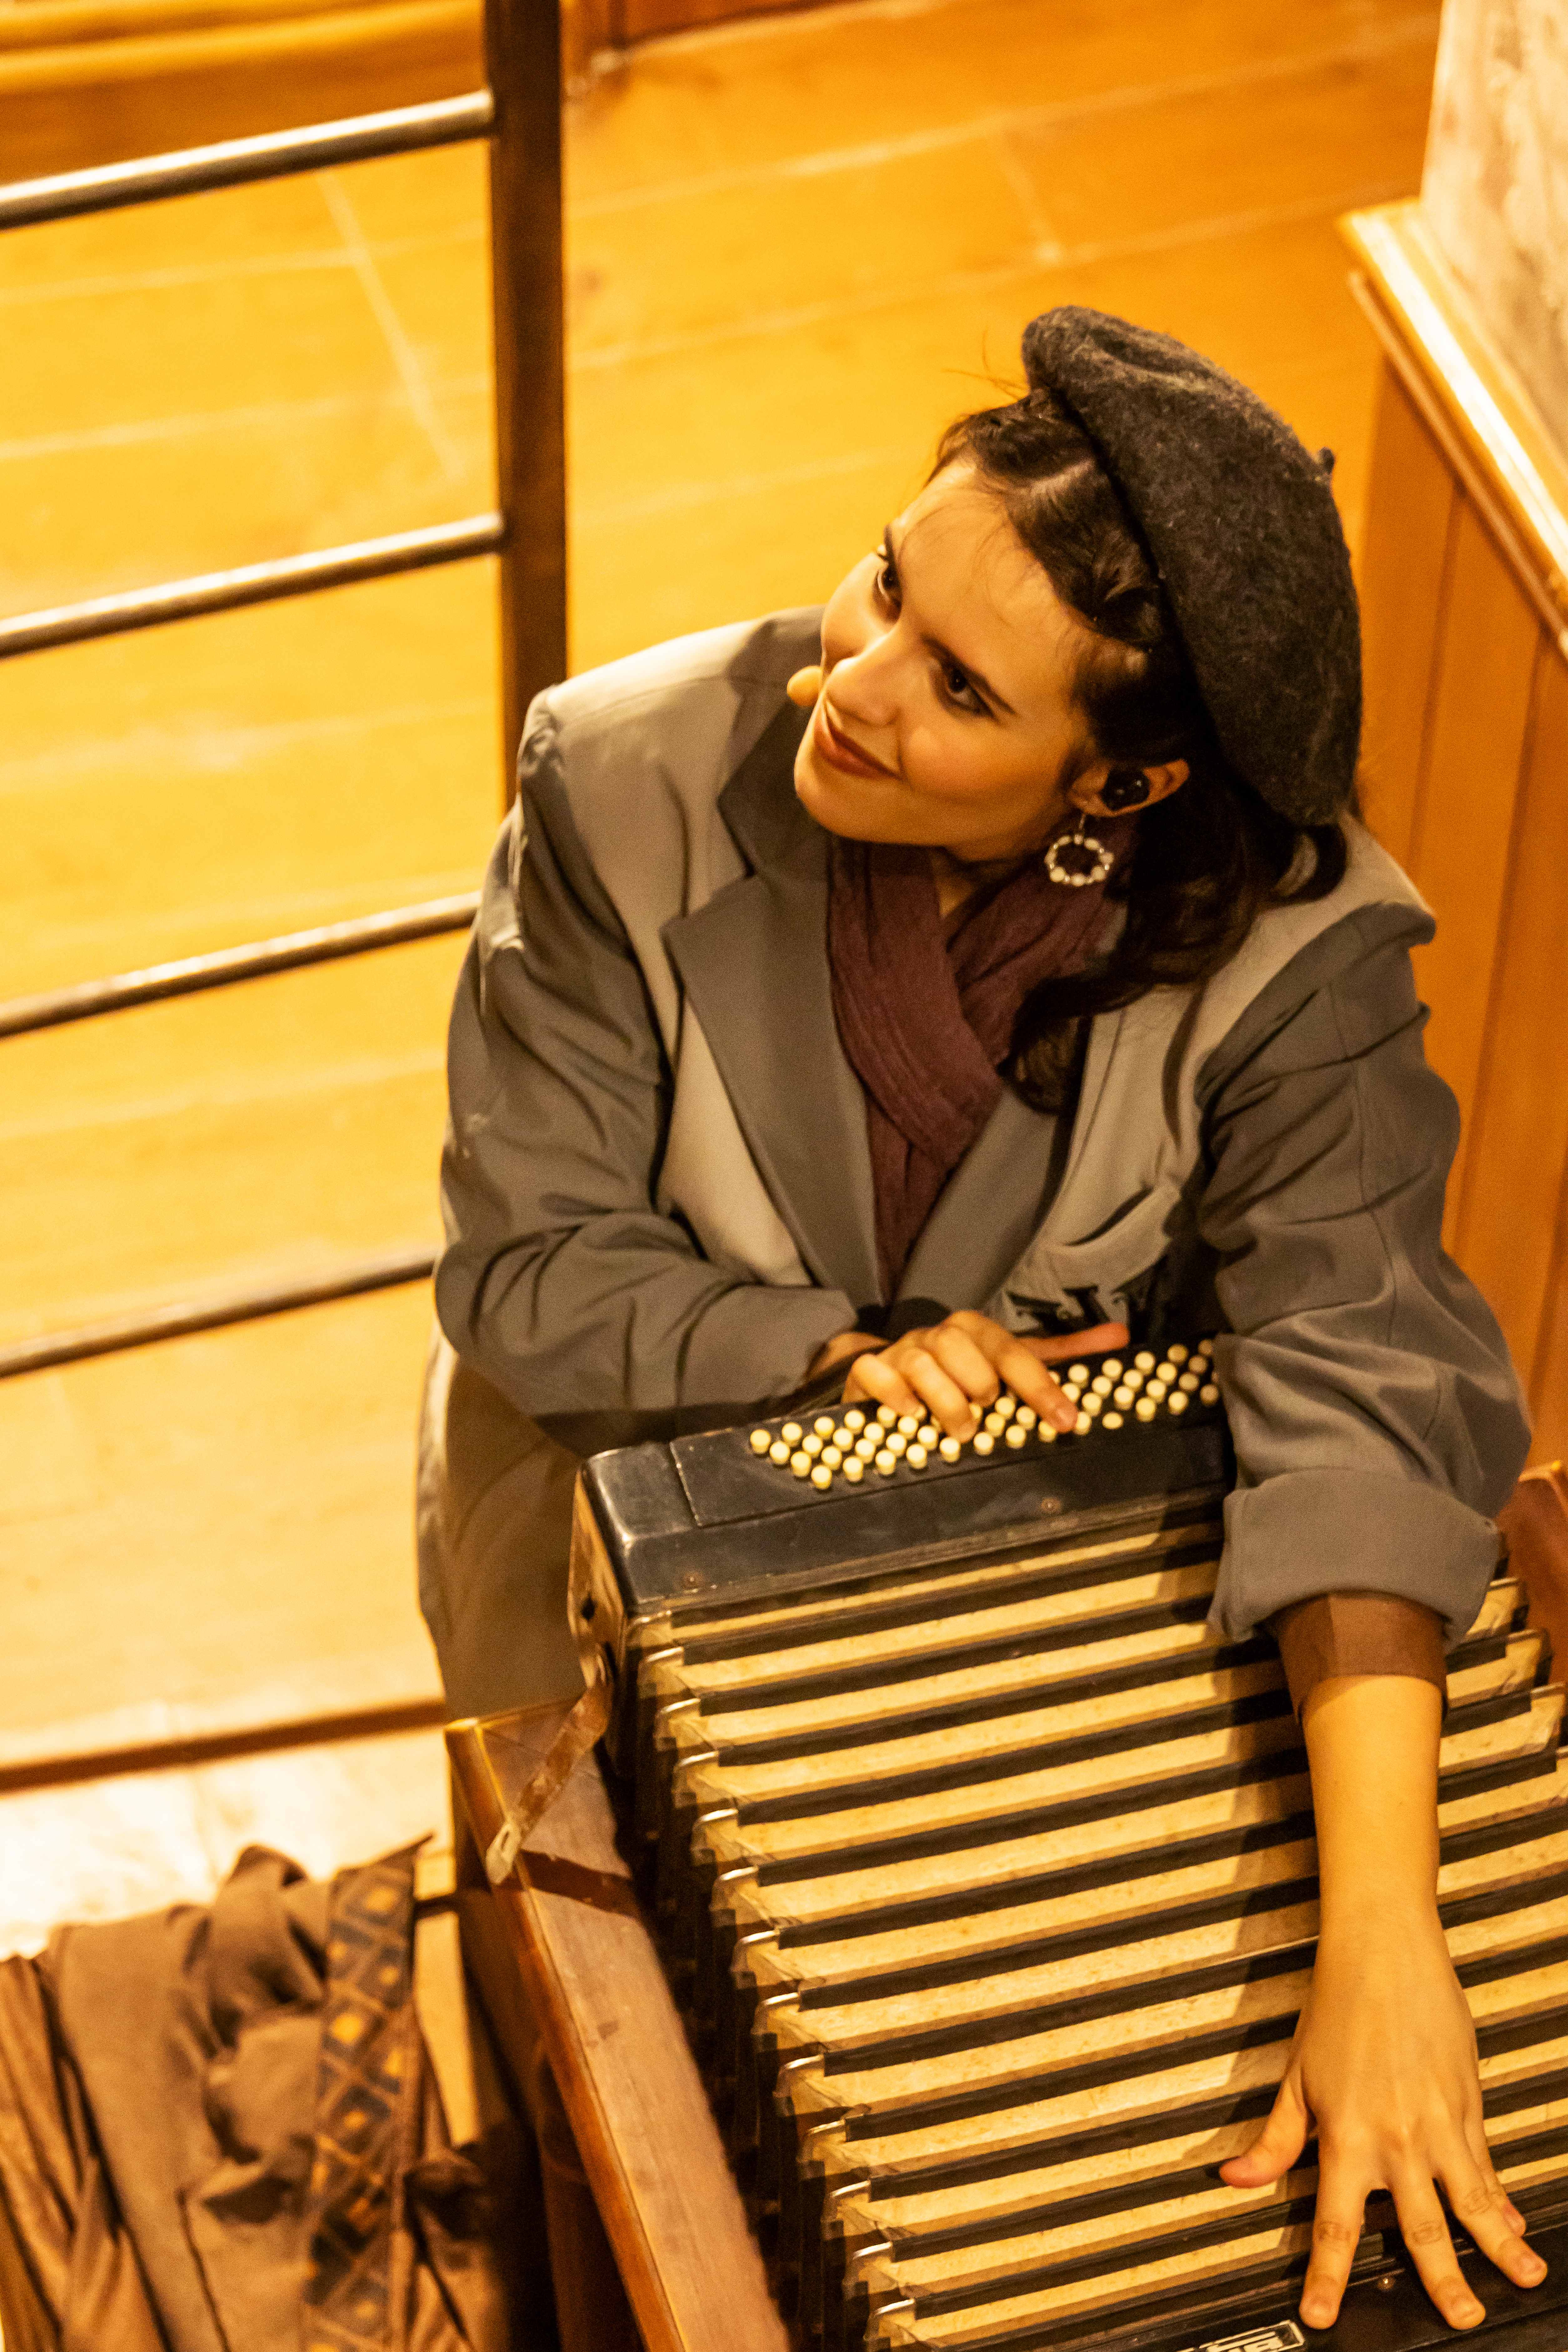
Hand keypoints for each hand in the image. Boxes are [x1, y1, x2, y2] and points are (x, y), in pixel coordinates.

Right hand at [840, 1311, 1128, 1438]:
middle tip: (990, 1414)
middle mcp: (937, 1336)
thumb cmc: (960, 1374)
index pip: (1012, 1350)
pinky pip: (876, 1375)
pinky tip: (909, 1417)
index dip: (1040, 1384)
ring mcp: (901, 1352)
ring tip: (960, 1431)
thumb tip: (1120, 1336)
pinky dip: (894, 1396)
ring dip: (945, 1401)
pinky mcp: (869, 1373)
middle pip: (961, 1349)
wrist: (891, 1370)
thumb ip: (1063, 1354)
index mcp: (975, 1331)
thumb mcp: (1012, 1362)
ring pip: (921, 1364)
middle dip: (981, 1384)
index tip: (1065, 1419)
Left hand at [1221, 1673, 1547, 2331]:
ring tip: (1523, 2278)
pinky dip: (1502, 2197)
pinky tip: (1515, 2221)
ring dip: (1499, 2246)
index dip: (1327, 2278)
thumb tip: (1235, 2178)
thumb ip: (1274, 2138)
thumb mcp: (1295, 2076)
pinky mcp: (1467, 2102)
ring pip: (1472, 2201)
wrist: (1383, 1951)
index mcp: (1346, 2136)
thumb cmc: (1336, 2007)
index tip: (1323, 2317)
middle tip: (1463, 2320)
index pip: (1334, 2225)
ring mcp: (1438, 2123)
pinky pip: (1486, 2162)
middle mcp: (1396, 2139)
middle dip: (1444, 2281)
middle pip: (1422, 2228)